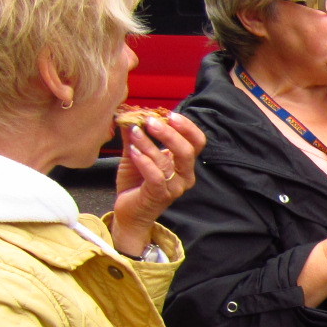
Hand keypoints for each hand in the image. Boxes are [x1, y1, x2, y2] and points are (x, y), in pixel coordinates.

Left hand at [110, 112, 203, 256]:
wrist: (129, 213)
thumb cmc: (136, 184)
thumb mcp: (135, 154)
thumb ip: (135, 136)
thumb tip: (129, 113)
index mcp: (184, 163)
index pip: (197, 142)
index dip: (187, 127)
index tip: (170, 114)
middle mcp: (185, 176)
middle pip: (188, 150)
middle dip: (170, 133)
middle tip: (151, 121)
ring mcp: (174, 187)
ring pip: (167, 161)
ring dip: (149, 143)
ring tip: (133, 132)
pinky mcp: (160, 195)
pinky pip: (156, 176)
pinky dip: (144, 161)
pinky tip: (133, 151)